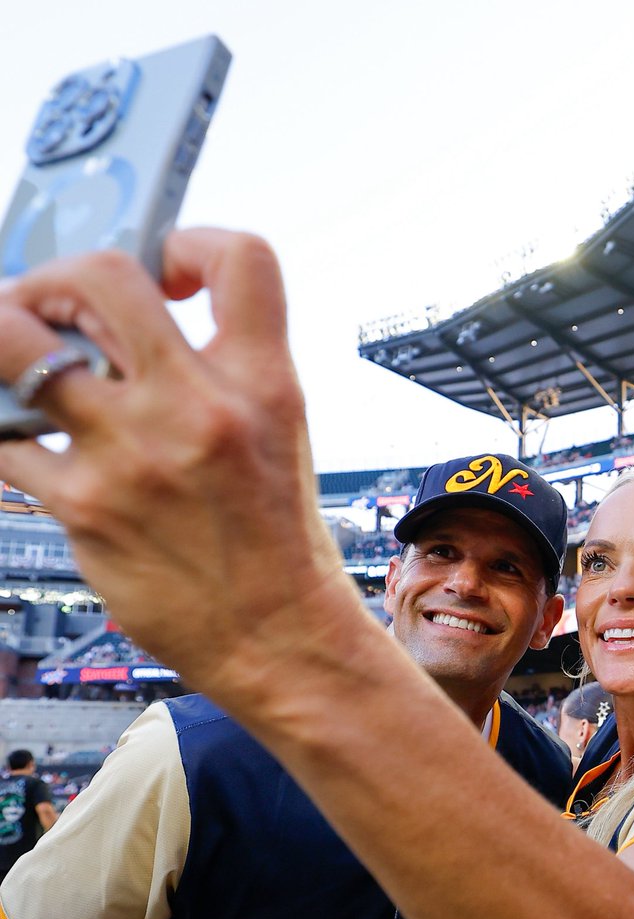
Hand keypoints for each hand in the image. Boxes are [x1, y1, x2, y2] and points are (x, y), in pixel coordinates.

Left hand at [0, 234, 362, 695]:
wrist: (278, 636)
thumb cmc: (280, 546)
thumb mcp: (280, 439)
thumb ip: (222, 376)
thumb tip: (138, 332)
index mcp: (264, 385)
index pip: (239, 259)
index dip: (188, 242)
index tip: (165, 268)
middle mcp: (199, 407)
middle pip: (99, 276)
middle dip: (55, 280)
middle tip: (53, 310)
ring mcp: (135, 454)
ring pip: (14, 344)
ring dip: (1, 343)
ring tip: (17, 368)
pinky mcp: (85, 506)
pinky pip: (3, 441)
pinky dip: (2, 434)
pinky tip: (24, 445)